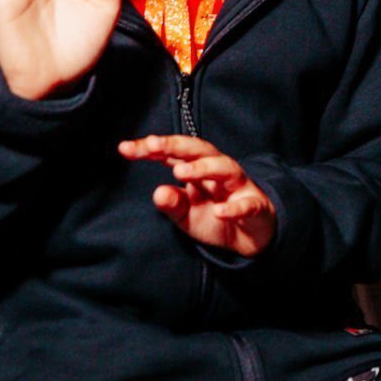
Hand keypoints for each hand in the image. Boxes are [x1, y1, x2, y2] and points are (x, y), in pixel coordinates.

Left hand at [120, 135, 276, 257]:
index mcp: (198, 170)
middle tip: (151, 145)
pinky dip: (234, 208)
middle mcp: (218, 170)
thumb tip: (157, 191)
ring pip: (224, 168)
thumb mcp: (187, 215)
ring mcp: (238, 186)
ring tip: (180, 171)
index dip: (151, 149)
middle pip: (199, 149)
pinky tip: (220, 212)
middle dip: (175, 145)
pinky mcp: (255, 206)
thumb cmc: (216, 218)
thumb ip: (172, 204)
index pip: (173, 154)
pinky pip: (246, 205)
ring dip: (203, 168)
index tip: (125, 148)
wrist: (250, 236)